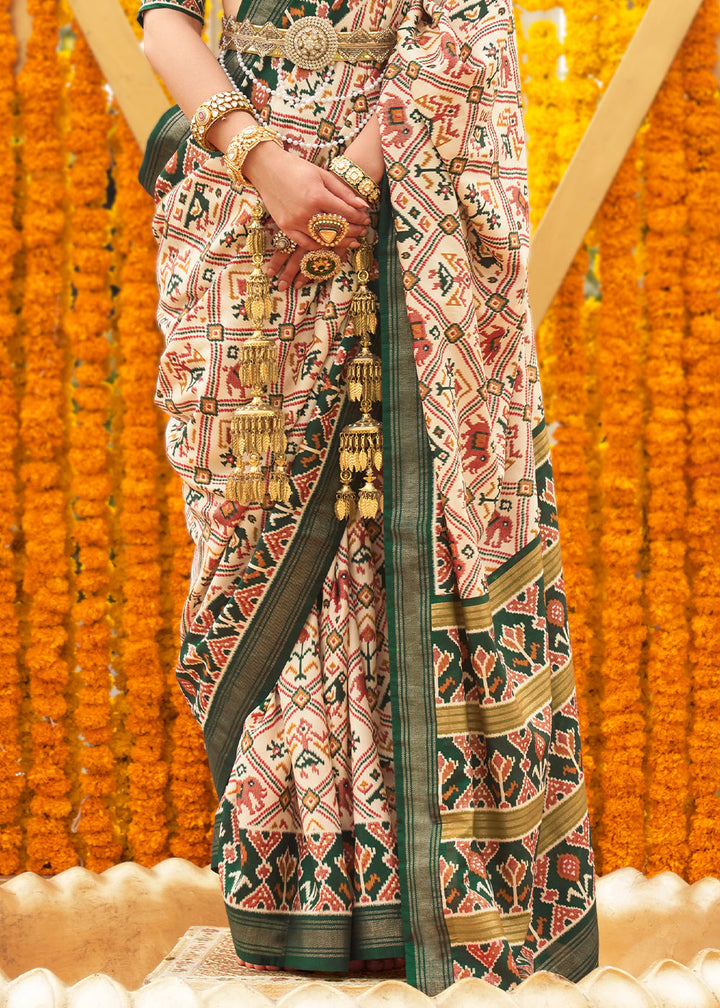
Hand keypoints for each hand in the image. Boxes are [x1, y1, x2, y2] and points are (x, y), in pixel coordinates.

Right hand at [243, 143, 371, 288]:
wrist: (267, 169)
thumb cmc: (297, 168)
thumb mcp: (322, 174)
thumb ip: (343, 191)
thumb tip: (363, 206)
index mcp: (317, 195)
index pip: (345, 213)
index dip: (359, 218)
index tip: (366, 219)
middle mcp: (306, 212)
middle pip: (337, 229)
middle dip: (353, 231)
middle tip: (363, 231)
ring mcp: (295, 222)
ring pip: (324, 239)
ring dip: (341, 241)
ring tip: (352, 240)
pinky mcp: (285, 227)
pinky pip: (306, 243)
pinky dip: (320, 245)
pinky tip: (330, 243)